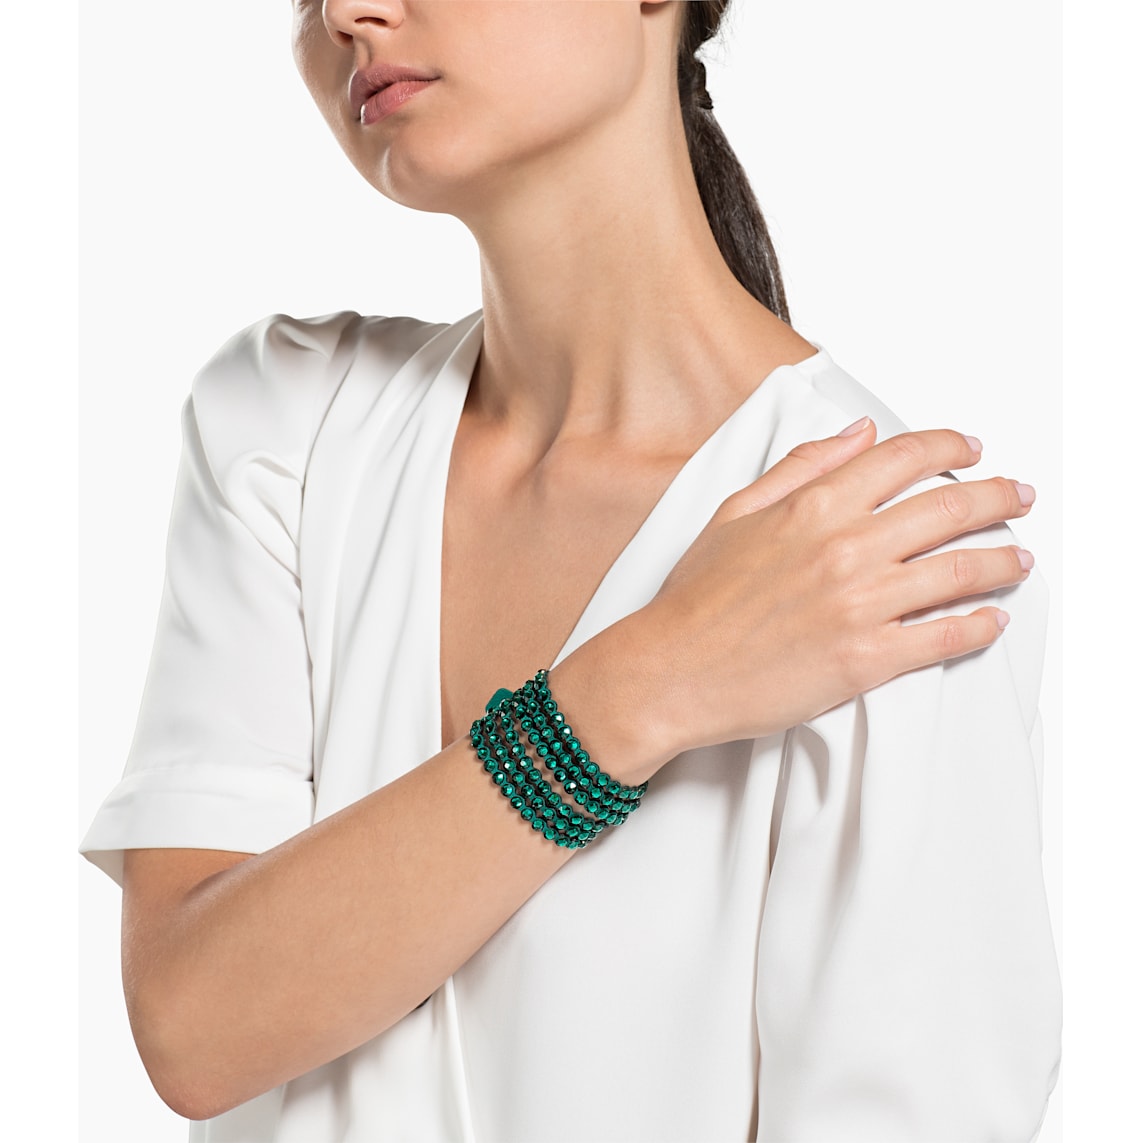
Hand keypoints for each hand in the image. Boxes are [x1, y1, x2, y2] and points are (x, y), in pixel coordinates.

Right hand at [621, 417, 1033, 770]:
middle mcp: (847, 549)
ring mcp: (862, 605)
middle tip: (1018, 498)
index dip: (951, 446)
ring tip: (1020, 559)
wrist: (671, 671)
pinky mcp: (868, 660)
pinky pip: (946, 636)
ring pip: (963, 570)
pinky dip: (981, 625)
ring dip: (1004, 561)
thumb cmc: (695, 598)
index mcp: (815, 507)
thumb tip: (859, 434)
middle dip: (999, 497)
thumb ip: (802, 467)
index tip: (973, 449)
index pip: (905, 457)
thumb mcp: (736, 512)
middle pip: (952, 508)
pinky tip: (993, 619)